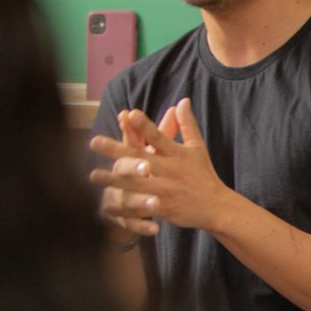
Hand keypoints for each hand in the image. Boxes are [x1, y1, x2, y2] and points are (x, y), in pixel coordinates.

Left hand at [87, 99, 231, 234]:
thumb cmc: (204, 174)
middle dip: (117, 151)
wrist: (217, 206)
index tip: (130, 113)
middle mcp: (170, 171)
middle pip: (141, 159)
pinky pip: (140, 210)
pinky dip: (123, 209)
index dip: (145, 125)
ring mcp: (166, 191)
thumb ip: (186, 124)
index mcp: (177, 154)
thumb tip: (182, 100)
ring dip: (114, 180)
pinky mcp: (164, 209)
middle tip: (94, 142)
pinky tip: (106, 206)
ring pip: (136, 184)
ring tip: (93, 175)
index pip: (159, 137)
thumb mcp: (198, 147)